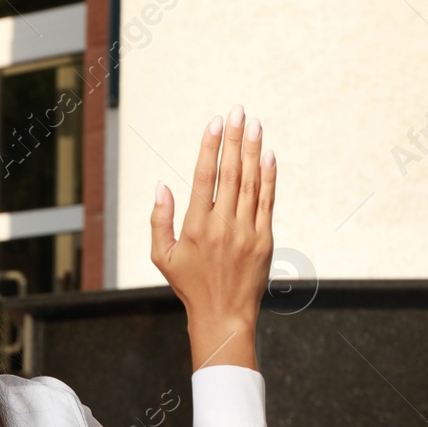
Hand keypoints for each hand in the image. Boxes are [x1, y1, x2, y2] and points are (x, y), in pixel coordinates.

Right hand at [150, 105, 274, 370]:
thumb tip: (161, 185)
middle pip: (231, 173)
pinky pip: (267, 200)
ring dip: (253, 150)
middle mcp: (223, 225)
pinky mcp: (264, 238)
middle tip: (238, 112)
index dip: (211, 147)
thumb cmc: (188, 284)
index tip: (215, 123)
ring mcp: (247, 231)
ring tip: (254, 125)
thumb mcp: (161, 256)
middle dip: (235, 139)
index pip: (205, 177)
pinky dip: (268, 176)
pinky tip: (268, 155)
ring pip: (251, 182)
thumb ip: (159, 219)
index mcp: (196, 227)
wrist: (223, 314)